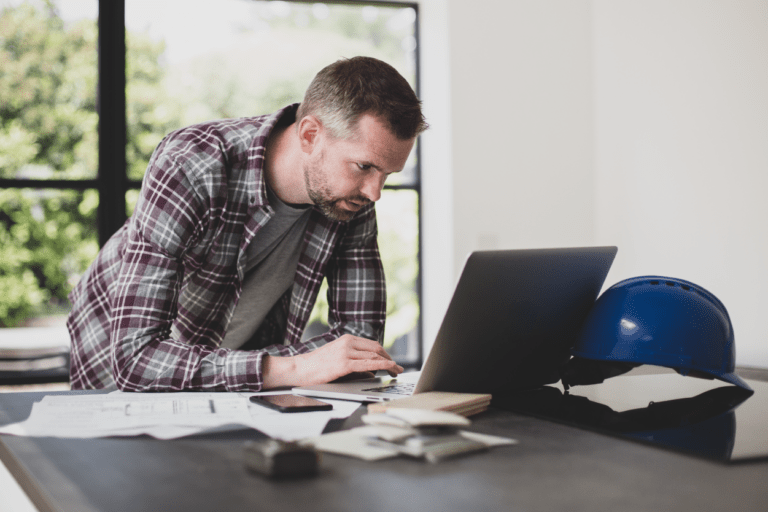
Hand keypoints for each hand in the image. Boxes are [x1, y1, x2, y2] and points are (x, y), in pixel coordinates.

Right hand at [262, 335, 403, 388]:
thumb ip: (355, 363)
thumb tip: (371, 370)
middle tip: (398, 368)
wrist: (299, 369)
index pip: (371, 345)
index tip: (392, 362)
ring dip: (389, 363)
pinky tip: (389, 369)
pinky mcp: (344, 363)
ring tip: (397, 371)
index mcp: (346, 339)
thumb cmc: (316, 366)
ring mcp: (346, 352)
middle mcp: (348, 342)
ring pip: (375, 355)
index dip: (385, 354)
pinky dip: (382, 365)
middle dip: (389, 359)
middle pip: (376, 349)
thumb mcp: (337, 360)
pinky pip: (368, 364)